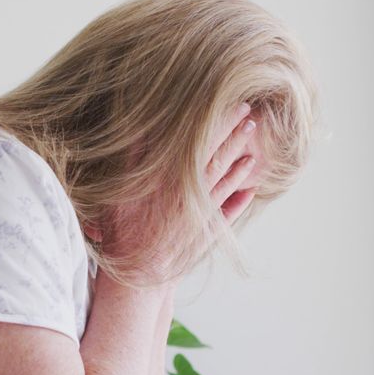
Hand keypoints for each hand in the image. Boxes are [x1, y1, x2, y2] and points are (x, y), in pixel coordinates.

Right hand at [87, 102, 259, 280]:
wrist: (140, 273)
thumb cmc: (125, 231)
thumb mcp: (121, 190)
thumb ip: (132, 159)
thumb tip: (140, 129)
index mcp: (173, 177)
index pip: (200, 140)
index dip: (217, 120)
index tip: (232, 102)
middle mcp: (192, 190)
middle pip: (218, 153)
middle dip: (234, 132)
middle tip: (250, 113)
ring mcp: (203, 210)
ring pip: (227, 178)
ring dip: (240, 158)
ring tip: (253, 143)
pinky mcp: (207, 229)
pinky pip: (229, 210)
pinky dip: (241, 198)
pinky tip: (251, 189)